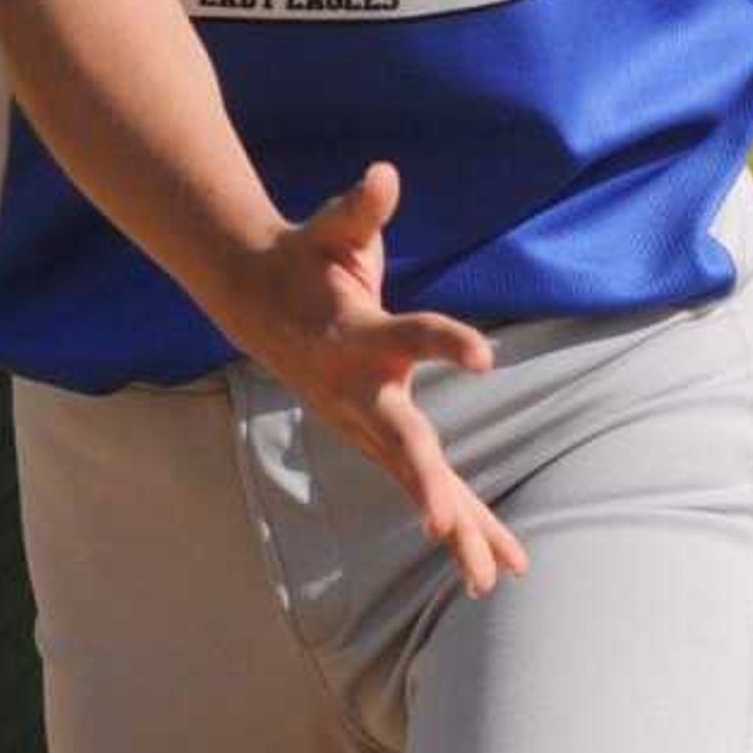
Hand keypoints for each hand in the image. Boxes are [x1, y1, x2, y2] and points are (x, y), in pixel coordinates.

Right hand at [221, 161, 531, 596]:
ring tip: (497, 575)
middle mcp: (361, 391)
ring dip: (457, 528)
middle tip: (444, 529)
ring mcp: (366, 423)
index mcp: (358, 337)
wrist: (255, 302)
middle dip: (426, 486)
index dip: (446, 343)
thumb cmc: (306, 259)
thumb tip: (383, 176)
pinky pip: (424, 485)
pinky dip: (460, 525)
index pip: (410, 339)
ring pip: (416, 481)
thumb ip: (358, 209)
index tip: (486, 357)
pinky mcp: (378, 438)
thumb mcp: (329, 229)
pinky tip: (491, 566)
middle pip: (400, 443)